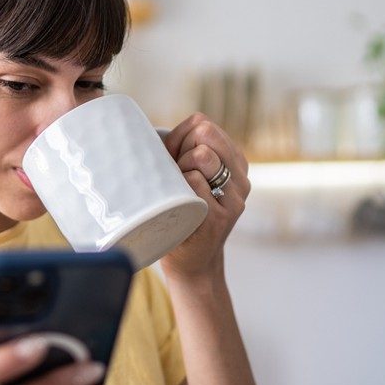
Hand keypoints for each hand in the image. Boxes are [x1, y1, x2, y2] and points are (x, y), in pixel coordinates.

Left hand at [159, 112, 250, 279]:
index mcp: (236, 162)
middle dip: (181, 150)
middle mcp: (241, 177)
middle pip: (204, 133)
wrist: (192, 260)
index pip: (202, 124)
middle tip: (177, 177)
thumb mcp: (190, 174)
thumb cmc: (181, 210)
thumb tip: (143, 130)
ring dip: (180, 169)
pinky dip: (178, 188)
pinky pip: (193, 181)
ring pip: (201, 156)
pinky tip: (180, 206)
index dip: (179, 137)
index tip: (174, 161)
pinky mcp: (220, 217)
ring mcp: (234, 198)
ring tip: (180, 191)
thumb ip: (182, 150)